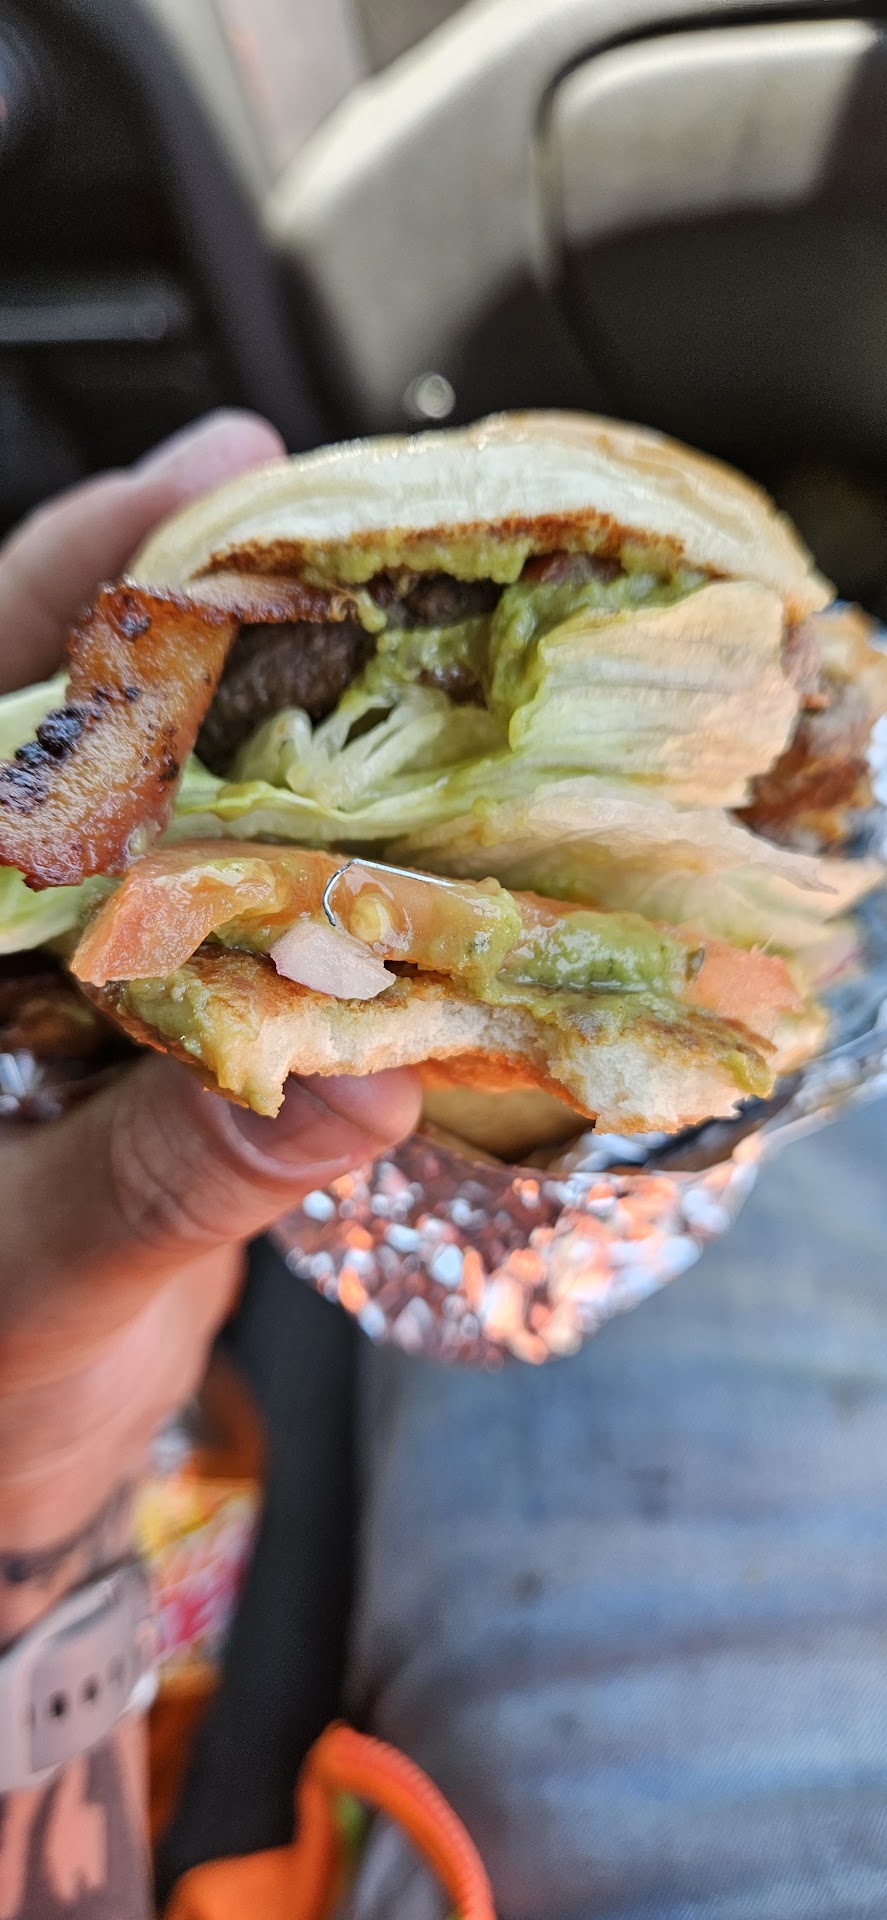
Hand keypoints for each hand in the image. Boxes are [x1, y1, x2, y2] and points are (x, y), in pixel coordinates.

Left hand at [0, 415, 419, 1639]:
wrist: (3, 1472)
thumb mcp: (34, 1287)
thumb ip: (166, 1180)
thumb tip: (357, 1074)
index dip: (89, 582)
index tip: (215, 481)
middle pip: (97, 725)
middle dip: (228, 629)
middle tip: (368, 538)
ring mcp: (77, 968)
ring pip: (188, 808)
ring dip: (307, 741)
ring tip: (432, 660)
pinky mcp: (160, 1021)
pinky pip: (257, 914)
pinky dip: (347, 873)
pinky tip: (431, 837)